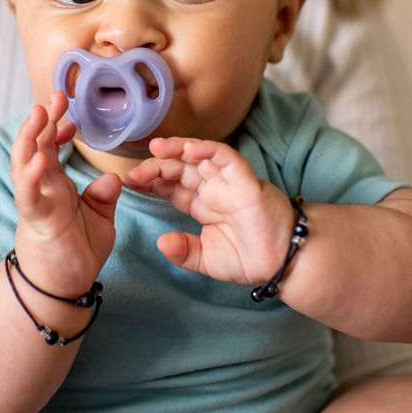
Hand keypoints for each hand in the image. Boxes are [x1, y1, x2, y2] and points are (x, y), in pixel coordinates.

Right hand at [11, 90, 119, 295]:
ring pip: (25, 162)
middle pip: (37, 145)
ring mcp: (36, 200)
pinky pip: (29, 193)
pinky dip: (32, 175)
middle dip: (44, 119)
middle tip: (56, 95)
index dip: (58, 127)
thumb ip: (103, 197)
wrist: (63, 287)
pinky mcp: (36, 218)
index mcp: (55, 185)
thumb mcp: (98, 218)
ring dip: (30, 136)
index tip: (70, 111)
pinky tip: (40, 158)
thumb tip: (113, 177)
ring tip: (39, 112)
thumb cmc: (76, 252)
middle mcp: (42, 188)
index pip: (51, 147)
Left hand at [125, 137, 291, 284]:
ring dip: (177, 149)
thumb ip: (183, 252)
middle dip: (156, 167)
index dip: (151, 182)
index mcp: (202, 204)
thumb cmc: (249, 259)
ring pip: (200, 156)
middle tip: (134, 173)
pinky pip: (226, 157)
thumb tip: (160, 243)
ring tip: (156, 148)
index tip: (130, 183)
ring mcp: (228, 182)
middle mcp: (213, 189)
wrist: (281, 265)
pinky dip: (208, 149)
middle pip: (180, 169)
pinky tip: (190, 148)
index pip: (171, 186)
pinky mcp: (245, 180)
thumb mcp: (206, 259)